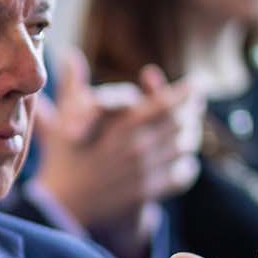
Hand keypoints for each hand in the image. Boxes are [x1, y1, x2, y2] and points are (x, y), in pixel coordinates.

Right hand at [32, 54, 200, 235]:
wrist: (61, 203)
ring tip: (191, 127)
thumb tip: (69, 54)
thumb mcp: (64, 118)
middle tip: (196, 103)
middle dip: (192, 110)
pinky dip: (187, 165)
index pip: (164, 103)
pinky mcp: (149, 191)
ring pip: (185, 146)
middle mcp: (136, 145)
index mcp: (119, 124)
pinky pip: (182, 174)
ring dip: (191, 135)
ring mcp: (144, 170)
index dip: (185, 92)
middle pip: (180, 122)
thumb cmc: (62, 157)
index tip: (196, 84)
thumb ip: (72, 85)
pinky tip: (182, 159)